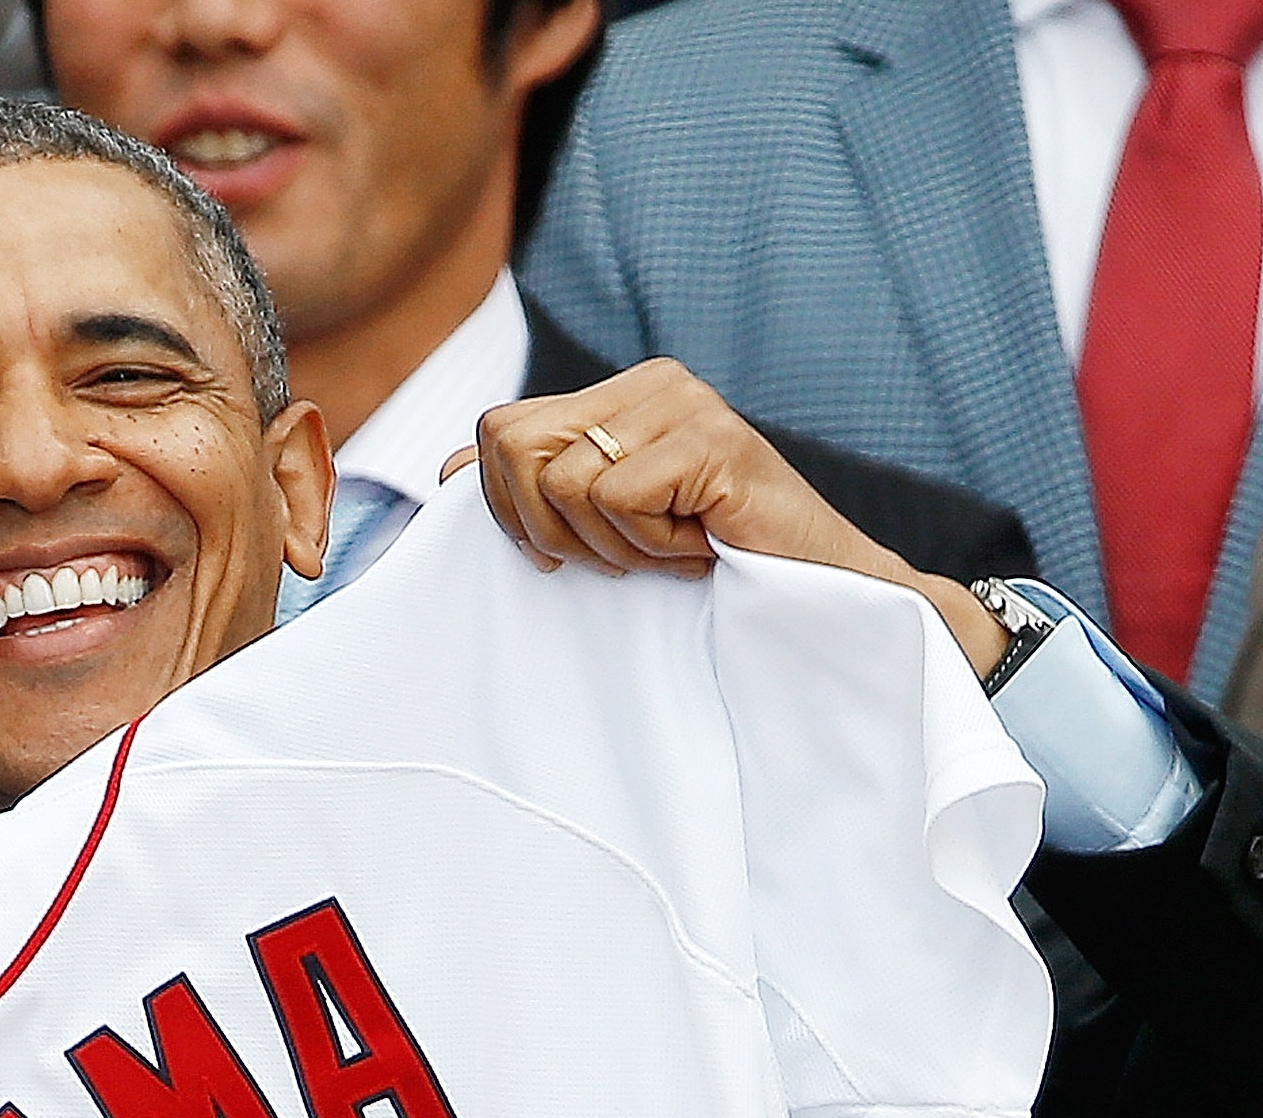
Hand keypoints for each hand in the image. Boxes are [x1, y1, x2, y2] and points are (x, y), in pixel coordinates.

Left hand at [445, 359, 1009, 678]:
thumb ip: (534, 490)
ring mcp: (684, 403)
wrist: (817, 590)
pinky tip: (701, 546)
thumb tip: (444, 471)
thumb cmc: (710, 562)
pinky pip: (617, 498)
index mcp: (617, 394)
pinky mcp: (713, 438)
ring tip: (670, 549)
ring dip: (611, 544)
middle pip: (511, 444)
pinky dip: (651, 546)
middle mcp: (649, 383)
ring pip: (562, 480)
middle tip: (619, 556)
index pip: (498, 431)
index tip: (564, 554)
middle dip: (547, 526)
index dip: (506, 507)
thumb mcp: (605, 525)